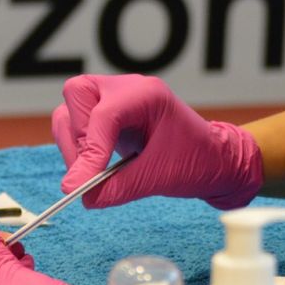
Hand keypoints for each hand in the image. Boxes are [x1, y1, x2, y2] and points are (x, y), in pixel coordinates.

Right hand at [52, 74, 262, 209]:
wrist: (213, 160)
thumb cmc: (196, 161)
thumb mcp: (159, 177)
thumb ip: (119, 187)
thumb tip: (83, 196)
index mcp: (147, 94)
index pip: (104, 115)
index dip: (88, 151)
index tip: (77, 186)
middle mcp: (127, 88)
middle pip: (77, 94)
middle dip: (78, 137)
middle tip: (91, 171)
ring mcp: (115, 98)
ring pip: (71, 109)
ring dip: (74, 145)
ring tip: (95, 173)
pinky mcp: (108, 115)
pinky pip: (77, 123)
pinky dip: (79, 147)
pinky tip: (96, 167)